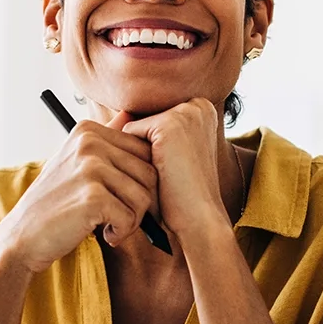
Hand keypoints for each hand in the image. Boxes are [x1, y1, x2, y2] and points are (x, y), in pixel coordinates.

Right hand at [0, 112, 159, 274]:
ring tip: (110, 225)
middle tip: (118, 216)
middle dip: (140, 202)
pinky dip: (121, 232)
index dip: (141, 181)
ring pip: (143, 196)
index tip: (120, 197)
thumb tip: (130, 114)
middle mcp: (89, 143)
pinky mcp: (93, 196)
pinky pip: (130, 217)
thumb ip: (105, 138)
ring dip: (132, 220)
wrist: (23, 235)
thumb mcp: (76, 160)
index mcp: (88, 130)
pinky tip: (104, 234)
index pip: (145, 151)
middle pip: (149, 173)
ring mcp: (90, 168)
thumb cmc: (55, 201)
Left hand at [120, 99, 229, 242]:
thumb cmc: (182, 192)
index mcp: (202, 109)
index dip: (151, 146)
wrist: (198, 218)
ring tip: (162, 173)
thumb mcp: (169, 155)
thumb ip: (149, 131)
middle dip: (143, 147)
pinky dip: (132, 157)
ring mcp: (185, 113)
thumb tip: (120, 114)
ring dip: (137, 153)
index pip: (155, 118)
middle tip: (166, 172)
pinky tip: (156, 172)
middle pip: (145, 120)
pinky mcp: (169, 125)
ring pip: (136, 127)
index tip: (169, 166)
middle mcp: (197, 105)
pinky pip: (129, 133)